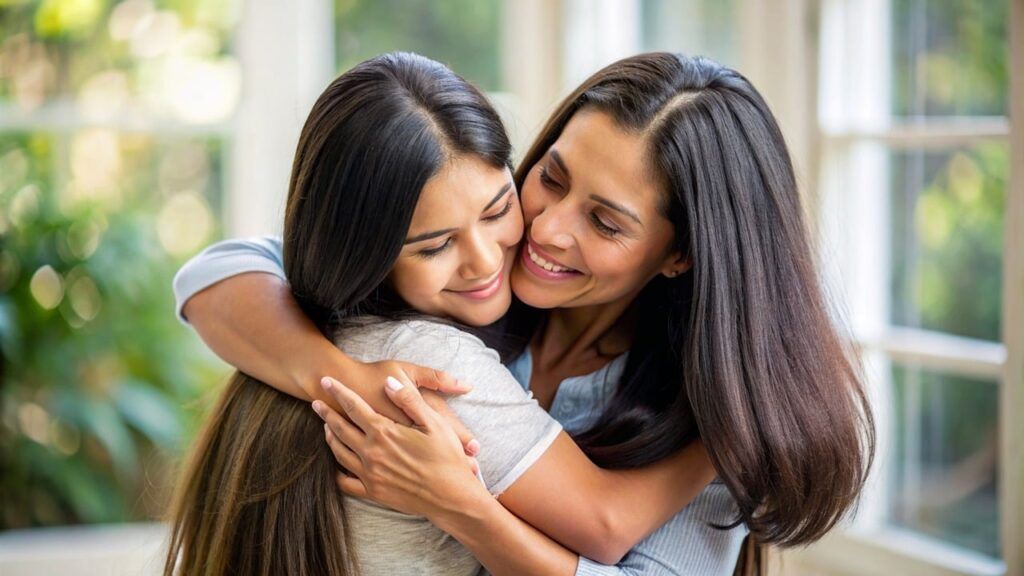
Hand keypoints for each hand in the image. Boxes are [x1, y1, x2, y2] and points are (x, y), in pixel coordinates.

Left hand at [312, 376, 486, 517]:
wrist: (451, 498)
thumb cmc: (447, 458)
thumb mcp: (434, 422)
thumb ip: (408, 400)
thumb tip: (389, 383)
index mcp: (384, 432)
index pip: (354, 407)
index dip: (338, 392)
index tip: (326, 380)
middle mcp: (371, 452)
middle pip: (340, 428)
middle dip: (326, 413)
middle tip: (315, 402)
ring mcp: (369, 474)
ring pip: (339, 452)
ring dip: (330, 437)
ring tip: (326, 427)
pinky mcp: (373, 492)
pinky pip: (346, 482)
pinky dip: (337, 471)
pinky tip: (336, 465)